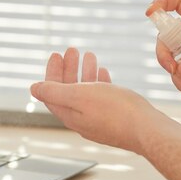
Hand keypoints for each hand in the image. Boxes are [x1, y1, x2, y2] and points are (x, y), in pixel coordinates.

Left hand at [30, 48, 159, 152]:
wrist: (147, 129)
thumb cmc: (115, 111)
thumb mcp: (80, 95)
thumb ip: (55, 91)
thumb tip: (33, 89)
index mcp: (70, 114)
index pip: (52, 92)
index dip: (52, 72)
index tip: (57, 54)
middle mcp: (82, 120)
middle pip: (68, 91)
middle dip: (68, 69)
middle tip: (72, 50)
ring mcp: (99, 120)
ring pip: (86, 93)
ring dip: (85, 73)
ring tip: (89, 55)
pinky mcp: (115, 119)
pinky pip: (102, 98)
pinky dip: (100, 83)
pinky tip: (104, 73)